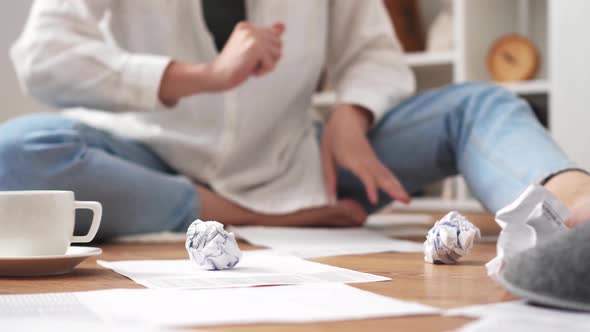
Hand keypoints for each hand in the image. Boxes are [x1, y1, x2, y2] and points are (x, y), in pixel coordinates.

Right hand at [158, 22, 283, 104]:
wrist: (216, 76)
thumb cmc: (233, 66)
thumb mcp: (252, 50)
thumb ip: (267, 38)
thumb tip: (282, 26)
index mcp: (247, 26)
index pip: (274, 37)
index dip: (266, 52)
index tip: (249, 56)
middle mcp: (250, 28)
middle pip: (278, 45)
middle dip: (268, 58)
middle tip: (249, 62)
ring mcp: (252, 37)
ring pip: (277, 54)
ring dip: (266, 66)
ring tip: (249, 66)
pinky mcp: (255, 48)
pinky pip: (272, 64)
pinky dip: (263, 72)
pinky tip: (249, 70)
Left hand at [321, 104, 410, 205]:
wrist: (345, 118)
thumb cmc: (334, 138)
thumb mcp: (326, 157)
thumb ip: (328, 178)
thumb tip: (331, 199)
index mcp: (352, 159)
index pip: (364, 174)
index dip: (370, 187)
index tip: (374, 200)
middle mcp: (366, 160)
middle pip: (381, 176)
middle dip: (393, 189)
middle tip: (405, 201)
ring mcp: (372, 160)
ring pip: (387, 175)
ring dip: (398, 188)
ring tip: (407, 201)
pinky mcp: (375, 161)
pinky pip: (387, 173)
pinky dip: (395, 183)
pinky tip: (401, 192)